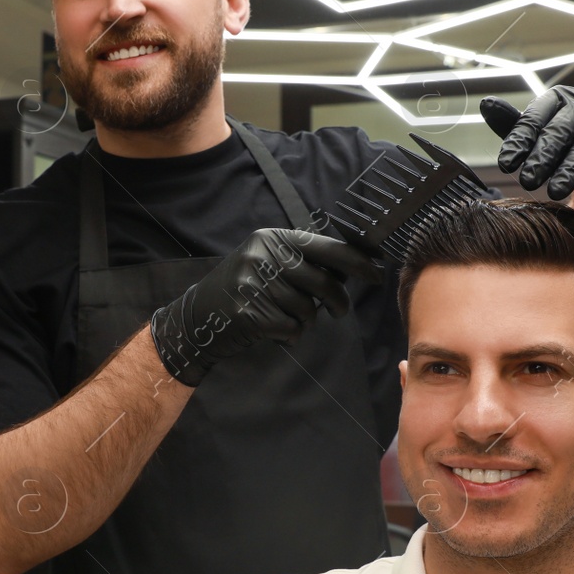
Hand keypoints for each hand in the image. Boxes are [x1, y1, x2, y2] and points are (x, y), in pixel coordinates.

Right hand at [150, 228, 380, 386]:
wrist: (197, 318)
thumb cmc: (242, 290)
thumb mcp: (268, 262)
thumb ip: (304, 262)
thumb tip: (353, 268)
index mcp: (274, 238)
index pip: (327, 248)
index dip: (357, 263)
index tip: (377, 274)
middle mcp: (264, 255)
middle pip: (323, 282)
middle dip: (337, 301)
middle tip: (338, 311)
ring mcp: (254, 283)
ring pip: (308, 309)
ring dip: (305, 320)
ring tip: (285, 316)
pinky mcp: (249, 312)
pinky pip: (292, 329)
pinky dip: (289, 335)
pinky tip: (272, 329)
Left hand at [483, 86, 573, 200]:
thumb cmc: (565, 144)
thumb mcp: (537, 135)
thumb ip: (513, 125)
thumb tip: (486, 103)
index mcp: (557, 98)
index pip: (535, 117)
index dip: (519, 141)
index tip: (506, 164)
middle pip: (561, 129)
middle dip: (543, 157)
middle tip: (528, 181)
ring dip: (570, 169)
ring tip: (555, 191)